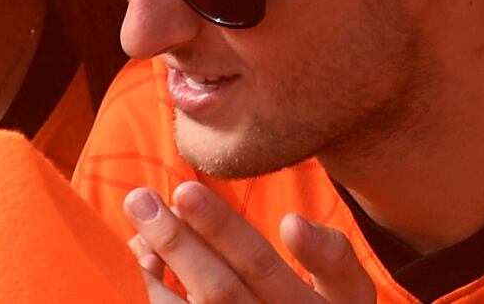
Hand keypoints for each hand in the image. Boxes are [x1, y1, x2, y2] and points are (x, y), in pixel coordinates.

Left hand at [128, 180, 381, 303]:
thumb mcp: (350, 294)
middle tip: (139, 199)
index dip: (220, 230)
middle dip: (175, 242)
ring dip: (153, 280)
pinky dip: (156, 302)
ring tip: (133, 237)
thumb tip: (292, 222)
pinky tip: (143, 272)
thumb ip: (331, 258)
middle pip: (215, 289)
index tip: (183, 190)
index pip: (257, 264)